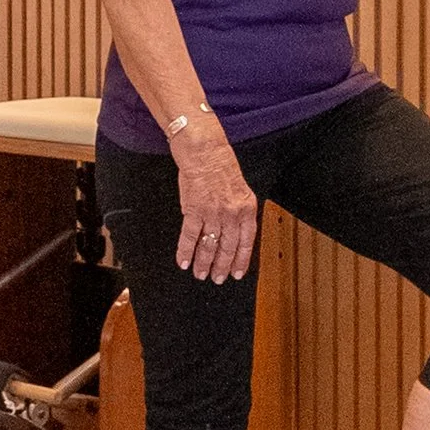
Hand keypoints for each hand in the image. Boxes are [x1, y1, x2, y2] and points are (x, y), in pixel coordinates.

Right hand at [173, 128, 258, 281]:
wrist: (205, 150)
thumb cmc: (221, 164)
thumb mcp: (240, 189)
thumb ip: (239, 211)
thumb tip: (234, 232)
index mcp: (247, 208)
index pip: (246, 242)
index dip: (241, 261)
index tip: (236, 274)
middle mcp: (232, 214)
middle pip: (227, 248)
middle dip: (221, 266)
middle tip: (216, 279)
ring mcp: (213, 213)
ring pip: (209, 246)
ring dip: (203, 263)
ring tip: (200, 274)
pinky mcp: (194, 210)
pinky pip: (189, 237)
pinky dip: (185, 252)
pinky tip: (183, 262)